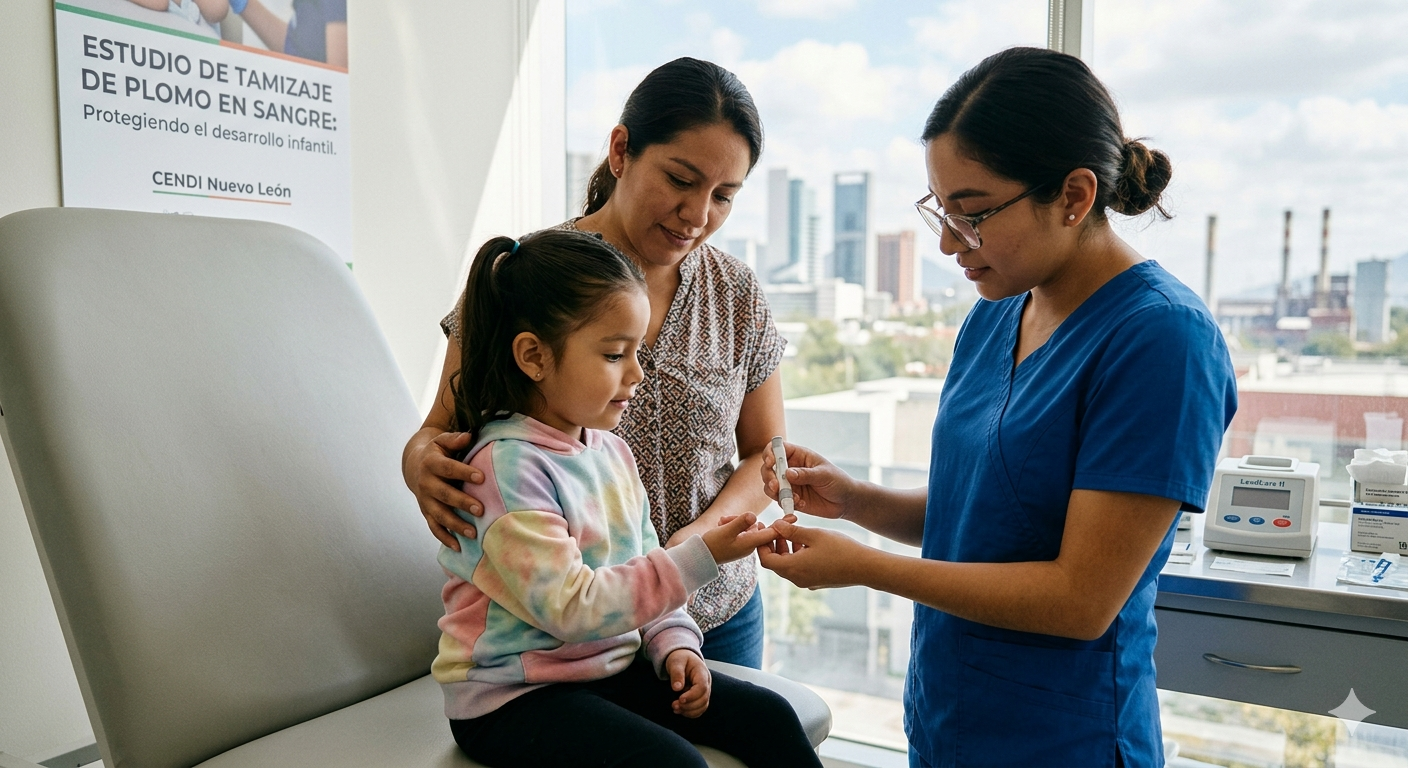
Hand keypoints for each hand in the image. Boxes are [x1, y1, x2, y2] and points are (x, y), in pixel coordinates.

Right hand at [408, 430, 484, 550]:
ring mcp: (425, 500)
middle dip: (462, 502)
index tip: (482, 478)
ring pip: (439, 515)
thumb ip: (455, 440)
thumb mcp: (442, 441)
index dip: (464, 473)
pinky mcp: (426, 512)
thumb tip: (468, 436)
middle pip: (444, 494)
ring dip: (455, 525)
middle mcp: (426, 483)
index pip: (448, 468)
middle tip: (481, 509)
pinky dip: (445, 538)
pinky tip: (458, 548)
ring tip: (473, 533)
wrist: (414, 465)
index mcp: (431, 464)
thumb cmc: (437, 452)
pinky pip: (434, 528)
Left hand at [665, 649, 710, 717]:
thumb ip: (677, 673)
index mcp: (702, 672)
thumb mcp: (676, 662)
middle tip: (674, 705)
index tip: (680, 699)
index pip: (702, 687)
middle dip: (689, 705)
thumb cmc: (680, 658)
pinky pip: (699, 709)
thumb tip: (677, 688)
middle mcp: (706, 683)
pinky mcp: (700, 697)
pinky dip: (691, 713)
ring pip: (703, 706)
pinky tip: (680, 711)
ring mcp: (704, 691)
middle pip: (703, 699)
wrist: (683, 658)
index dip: (692, 696)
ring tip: (675, 709)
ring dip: (689, 711)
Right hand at [701, 512, 776, 564]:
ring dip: (736, 521)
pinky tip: (722, 524)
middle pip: (757, 526)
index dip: (783, 524)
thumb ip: (740, 522)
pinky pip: (742, 529)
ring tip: (722, 522)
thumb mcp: (726, 531)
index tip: (795, 516)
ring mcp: (745, 543)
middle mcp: (751, 545)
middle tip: (727, 519)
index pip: (771, 533)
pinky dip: (733, 524)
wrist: (701, 556)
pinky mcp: (739, 542)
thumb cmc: (713, 544)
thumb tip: (754, 515)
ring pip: (748, 526)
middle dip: (745, 519)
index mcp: (751, 543)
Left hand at [757, 520, 871, 588]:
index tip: (765, 528)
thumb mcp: (813, 535)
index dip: (762, 543)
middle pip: (775, 563)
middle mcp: (797, 579)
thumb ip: (791, 531)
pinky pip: (799, 569)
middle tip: (776, 527)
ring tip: (791, 531)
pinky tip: (805, 542)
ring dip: (785, 549)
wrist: (865, 568)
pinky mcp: (816, 582)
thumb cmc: (840, 549)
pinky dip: (796, 556)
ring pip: (787, 565)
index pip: (765, 559)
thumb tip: (775, 525)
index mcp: (793, 568)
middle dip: (773, 544)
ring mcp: (807, 582)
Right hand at [758, 441, 855, 520]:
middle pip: (767, 468)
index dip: (769, 453)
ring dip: (774, 492)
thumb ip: (805, 474)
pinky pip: (779, 500)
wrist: (845, 501)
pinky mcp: (790, 498)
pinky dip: (785, 503)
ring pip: (769, 485)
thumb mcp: (824, 475)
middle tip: (776, 486)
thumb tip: (786, 473)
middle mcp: (790, 468)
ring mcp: (788, 484)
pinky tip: (800, 504)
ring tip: (791, 498)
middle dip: (768, 476)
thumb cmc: (838, 481)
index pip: (777, 448)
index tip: (770, 462)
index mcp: (798, 455)